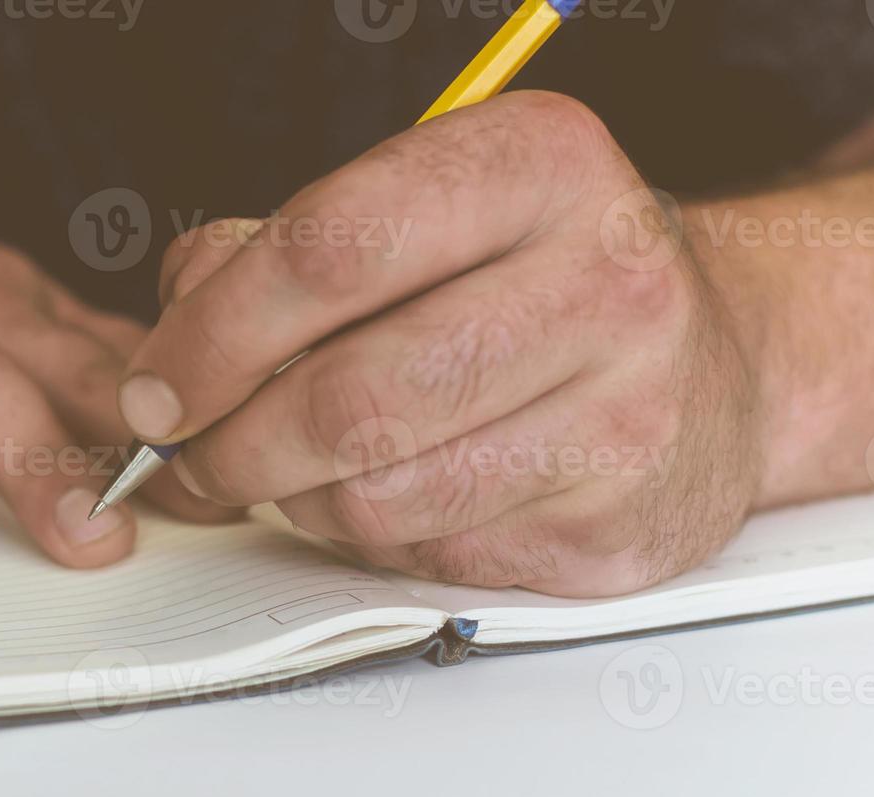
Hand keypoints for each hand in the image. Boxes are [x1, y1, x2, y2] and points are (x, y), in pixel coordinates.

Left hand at [120, 92, 764, 597]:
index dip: (213, 333)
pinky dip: (377, 538)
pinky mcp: (619, 527)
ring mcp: (627, 414)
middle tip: (190, 457)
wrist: (717, 364)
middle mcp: (604, 280)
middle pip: (350, 396)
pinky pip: (433, 555)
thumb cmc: (534, 281)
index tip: (156, 386)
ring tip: (294, 470)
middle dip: (232, 445)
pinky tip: (396, 493)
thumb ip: (276, 252)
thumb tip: (171, 343)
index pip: (332, 250)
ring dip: (299, 499)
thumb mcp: (420, 212)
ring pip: (381, 497)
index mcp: (539, 164)